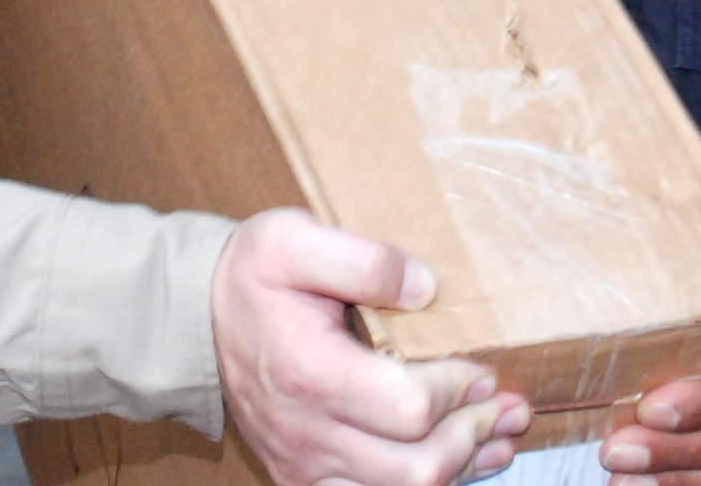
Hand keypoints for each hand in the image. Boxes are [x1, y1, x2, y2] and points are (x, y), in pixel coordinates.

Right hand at [210, 209, 531, 485]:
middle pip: (415, 468)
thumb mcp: (291, 239)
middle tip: (507, 406)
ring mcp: (306, 463)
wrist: (193, 321)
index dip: (457, 391)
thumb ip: (361, 259)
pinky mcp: (306, 477)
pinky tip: (459, 462)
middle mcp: (308, 432)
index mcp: (310, 372)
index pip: (408, 407)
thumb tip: (425, 287)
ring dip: (462, 468)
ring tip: (499, 436)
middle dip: (473, 436)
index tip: (482, 367)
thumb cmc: (249, 276)